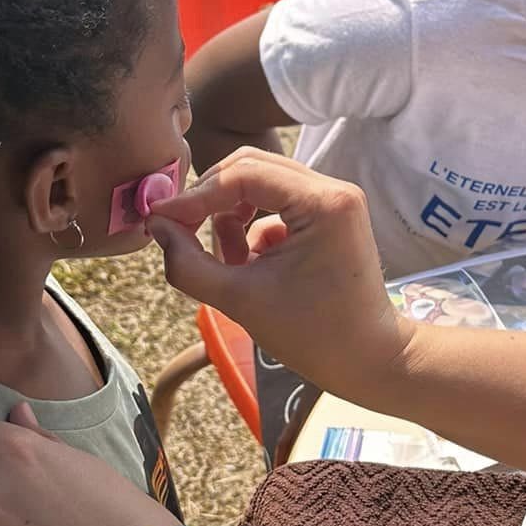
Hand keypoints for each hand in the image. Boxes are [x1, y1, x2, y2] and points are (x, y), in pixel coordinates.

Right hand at [151, 148, 412, 401]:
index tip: (160, 220)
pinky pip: (276, 205)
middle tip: (179, 230)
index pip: (242, 176)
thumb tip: (156, 226)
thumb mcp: (239, 300)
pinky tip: (253, 268)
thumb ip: (188, 263)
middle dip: (210, 199)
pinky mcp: (329, 215)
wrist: (369, 359)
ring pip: (260, 184)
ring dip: (231, 216)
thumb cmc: (312, 336)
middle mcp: (334, 188)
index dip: (195, 197)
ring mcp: (334, 199)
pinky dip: (253, 230)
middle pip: (250, 167)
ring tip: (228, 262)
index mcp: (322, 203)